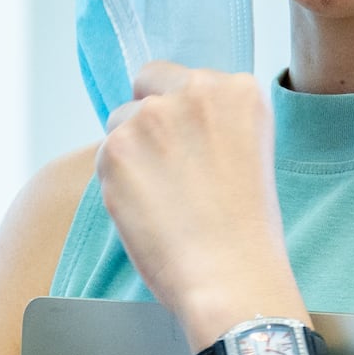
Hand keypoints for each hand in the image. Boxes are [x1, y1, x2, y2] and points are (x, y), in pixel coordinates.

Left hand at [96, 61, 302, 344]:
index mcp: (239, 91)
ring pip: (120, 121)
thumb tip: (170, 121)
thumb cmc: (245, 231)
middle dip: (149, 117)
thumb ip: (213, 122)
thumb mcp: (250, 153)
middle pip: (147, 84)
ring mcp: (152, 116)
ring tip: (161, 198)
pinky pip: (103, 155)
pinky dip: (116, 182)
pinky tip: (146, 210)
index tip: (189, 147)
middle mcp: (196, 91)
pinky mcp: (116, 148)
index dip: (180, 114)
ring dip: (131, 152)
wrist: (230, 275)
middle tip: (166, 168)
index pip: (185, 79)